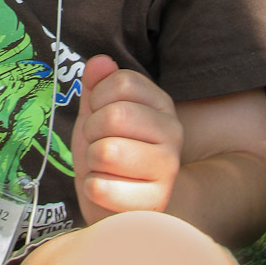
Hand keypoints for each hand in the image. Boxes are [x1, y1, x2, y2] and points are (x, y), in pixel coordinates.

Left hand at [72, 55, 183, 223]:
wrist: (120, 203)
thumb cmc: (108, 150)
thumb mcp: (97, 112)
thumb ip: (97, 84)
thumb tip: (101, 61)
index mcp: (161, 104)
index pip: (123, 82)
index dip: (98, 97)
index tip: (100, 113)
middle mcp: (173, 132)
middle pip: (115, 115)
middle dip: (91, 130)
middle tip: (98, 142)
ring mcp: (168, 169)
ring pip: (107, 151)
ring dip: (92, 160)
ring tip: (104, 166)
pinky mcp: (154, 203)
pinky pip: (101, 187)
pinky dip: (93, 188)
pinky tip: (107, 189)